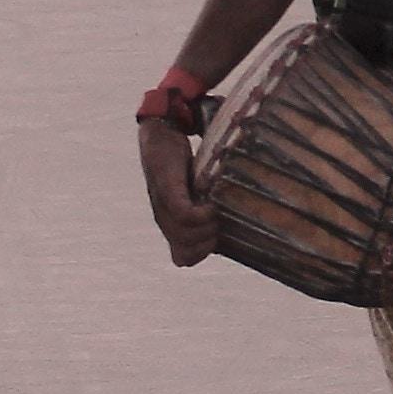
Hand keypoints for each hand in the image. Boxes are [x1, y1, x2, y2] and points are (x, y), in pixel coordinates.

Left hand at [139, 118, 215, 265]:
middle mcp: (163, 220)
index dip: (202, 254)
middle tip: (221, 222)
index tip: (219, 235)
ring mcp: (163, 206)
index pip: (183, 259)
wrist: (160, 134)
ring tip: (218, 212)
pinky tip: (212, 203)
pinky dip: (202, 214)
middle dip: (208, 244)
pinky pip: (184, 214)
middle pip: (186, 254)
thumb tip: (232, 221)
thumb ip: (203, 208)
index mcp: (169, 224)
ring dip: (208, 229)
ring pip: (185, 237)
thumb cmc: (181, 163)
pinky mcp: (168, 190)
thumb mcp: (193, 191)